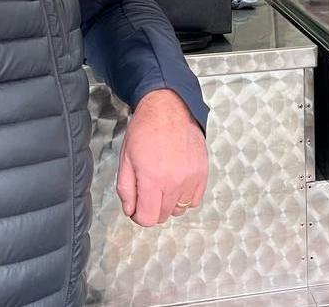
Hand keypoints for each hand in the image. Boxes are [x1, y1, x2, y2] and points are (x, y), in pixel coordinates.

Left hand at [115, 89, 206, 226]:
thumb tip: (131, 210)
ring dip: (169, 203)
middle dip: (152, 208)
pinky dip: (185, 197)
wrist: (169, 108)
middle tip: (147, 191)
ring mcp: (191, 178)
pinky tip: (176, 183)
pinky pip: (194, 200)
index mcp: (152, 179)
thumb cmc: (145, 130)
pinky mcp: (202, 173)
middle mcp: (174, 182)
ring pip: (179, 210)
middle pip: (163, 216)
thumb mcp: (126, 159)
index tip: (137, 207)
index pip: (148, 218)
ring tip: (163, 184)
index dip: (139, 215)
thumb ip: (126, 189)